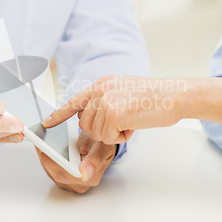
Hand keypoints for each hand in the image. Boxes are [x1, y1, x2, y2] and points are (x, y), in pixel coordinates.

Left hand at [36, 131, 115, 193]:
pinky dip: (46, 159)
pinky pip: (51, 171)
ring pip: (51, 172)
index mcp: (91, 178)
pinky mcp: (63, 180)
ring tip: (40, 143)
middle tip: (40, 142)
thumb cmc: (102, 146)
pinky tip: (44, 148)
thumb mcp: (102, 147)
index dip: (54, 163)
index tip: (45, 150)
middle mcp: (80, 184)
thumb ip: (95, 159)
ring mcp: (71, 184)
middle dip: (46, 158)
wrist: (100, 147)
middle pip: (56, 174)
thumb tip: (85, 174)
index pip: (67, 174)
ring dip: (44, 158)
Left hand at [42, 75, 183, 143]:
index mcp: (102, 83)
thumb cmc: (155, 97)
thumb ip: (106, 102)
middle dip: (102, 130)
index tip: (46, 123)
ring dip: (113, 133)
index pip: (75, 101)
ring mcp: (105, 100)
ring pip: (96, 133)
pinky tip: (134, 124)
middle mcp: (100, 89)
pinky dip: (121, 137)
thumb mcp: (125, 92)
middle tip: (124, 121)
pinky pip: (108, 138)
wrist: (175, 95)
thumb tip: (92, 119)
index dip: (59, 114)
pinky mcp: (112, 112)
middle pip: (85, 123)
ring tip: (131, 120)